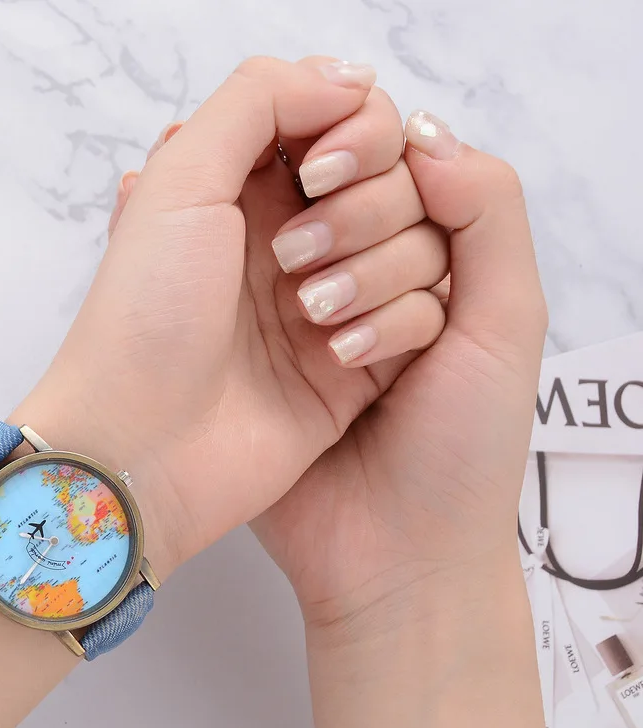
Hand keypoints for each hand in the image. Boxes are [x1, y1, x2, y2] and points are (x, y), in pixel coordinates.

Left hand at [17, 57, 445, 581]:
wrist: (144, 443)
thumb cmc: (146, 315)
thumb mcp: (182, 179)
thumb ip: (261, 101)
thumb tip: (351, 80)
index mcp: (254, 187)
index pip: (351, 122)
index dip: (355, 133)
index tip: (319, 171)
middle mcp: (299, 236)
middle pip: (398, 179)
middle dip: (363, 207)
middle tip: (292, 255)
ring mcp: (334, 298)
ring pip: (422, 243)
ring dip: (374, 269)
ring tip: (304, 313)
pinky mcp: (358, 360)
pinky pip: (425, 314)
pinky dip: (392, 323)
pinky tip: (333, 354)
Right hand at [250, 110, 546, 629]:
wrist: (393, 555)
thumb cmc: (461, 450)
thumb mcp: (506, 325)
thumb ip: (487, 217)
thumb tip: (422, 134)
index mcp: (440, 267)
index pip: (404, 171)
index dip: (381, 177)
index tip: (352, 200)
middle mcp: (376, 278)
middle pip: (349, 195)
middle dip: (352, 234)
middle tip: (340, 299)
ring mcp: (315, 314)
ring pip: (300, 234)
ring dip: (322, 270)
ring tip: (324, 331)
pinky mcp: (270, 354)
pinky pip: (260, 290)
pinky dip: (270, 292)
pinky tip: (288, 321)